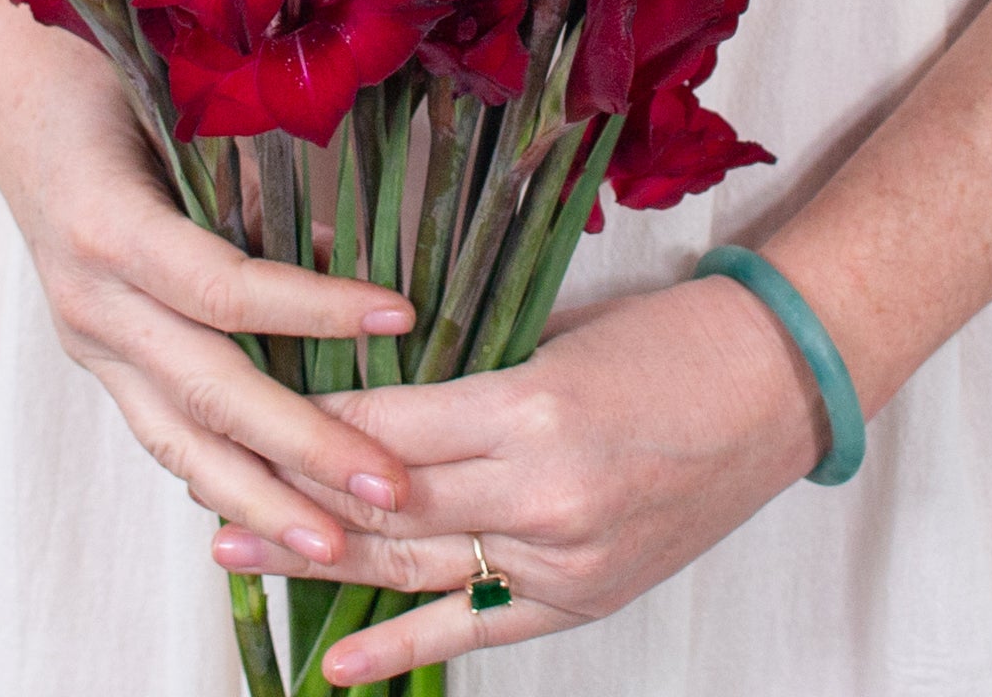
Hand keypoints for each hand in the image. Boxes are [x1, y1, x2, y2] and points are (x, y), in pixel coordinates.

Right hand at [0, 30, 418, 563]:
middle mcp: (89, 296)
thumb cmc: (110, 80)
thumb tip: (349, 253)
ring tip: (337, 546)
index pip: (222, 287)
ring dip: (261, 499)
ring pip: (173, 439)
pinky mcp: (95, 356)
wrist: (16, 98)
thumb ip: (257, 182)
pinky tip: (274, 518)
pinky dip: (216, 479)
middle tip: (389, 486)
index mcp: (107, 223)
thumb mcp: (186, 110)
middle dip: (301, 448)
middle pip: (204, 389)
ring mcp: (86, 337)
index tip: (398, 316)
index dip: (311, 308)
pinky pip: (157, 431)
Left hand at [210, 276, 827, 682]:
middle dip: (291, 501)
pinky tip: (334, 658)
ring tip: (237, 556)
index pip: (385, 427)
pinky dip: (403, 642)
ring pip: (416, 566)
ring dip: (321, 563)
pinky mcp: (585, 596)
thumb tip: (368, 379)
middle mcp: (541, 493)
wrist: (778, 382)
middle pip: (386, 505)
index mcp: (530, 406)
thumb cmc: (669, 336)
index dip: (308, 424)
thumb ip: (464, 369)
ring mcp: (564, 557)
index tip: (242, 410)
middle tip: (212, 496)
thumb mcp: (554, 332)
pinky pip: (477, 627)